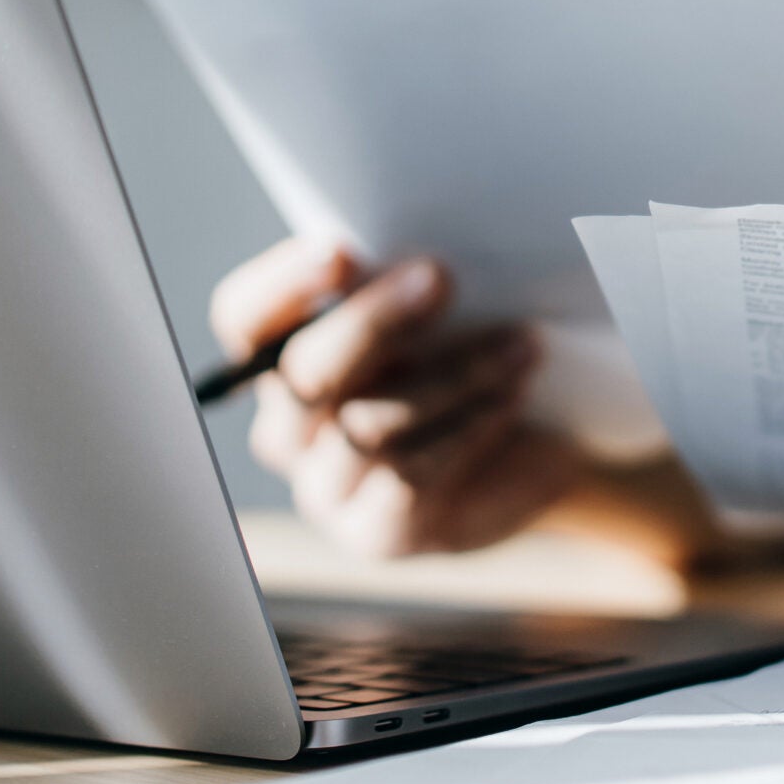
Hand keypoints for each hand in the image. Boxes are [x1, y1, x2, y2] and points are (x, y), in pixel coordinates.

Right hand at [208, 237, 582, 556]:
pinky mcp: (376, 533)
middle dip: (372, 321)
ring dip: (453, 374)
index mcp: (281, 359)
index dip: (283, 284)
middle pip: (303, 374)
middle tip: (440, 277)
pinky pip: (411, 476)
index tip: (342, 250)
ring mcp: (325, 488)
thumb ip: (405, 284)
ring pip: (367, 427)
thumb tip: (418, 257)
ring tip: (520, 341)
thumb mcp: (441, 314)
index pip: (246, 319)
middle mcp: (288, 429)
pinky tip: (513, 393)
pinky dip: (469, 426)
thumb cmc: (477, 358)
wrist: (538, 452)